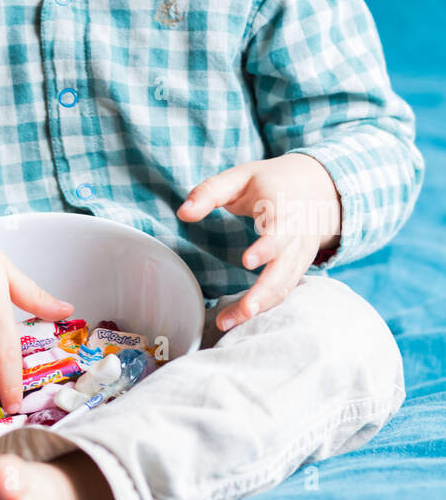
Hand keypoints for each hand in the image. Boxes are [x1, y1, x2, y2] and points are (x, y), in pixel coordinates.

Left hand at [177, 154, 341, 332]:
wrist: (317, 189)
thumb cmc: (270, 182)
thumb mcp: (240, 176)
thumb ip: (210, 191)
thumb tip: (182, 213)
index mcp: (284, 207)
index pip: (280, 230)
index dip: (267, 247)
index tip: (247, 262)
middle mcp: (298, 235)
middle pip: (285, 268)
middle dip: (265, 292)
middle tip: (243, 311)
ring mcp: (301, 255)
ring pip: (284, 286)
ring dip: (260, 306)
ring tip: (228, 323)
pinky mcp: (298, 269)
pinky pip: (284, 291)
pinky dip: (264, 307)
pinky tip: (239, 318)